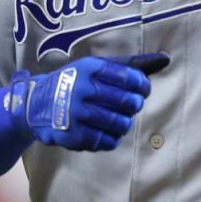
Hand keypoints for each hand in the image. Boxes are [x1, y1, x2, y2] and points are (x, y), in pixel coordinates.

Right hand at [6, 53, 168, 151]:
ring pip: (121, 125)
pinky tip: (101, 131)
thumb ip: (130, 65)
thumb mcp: (97, 67)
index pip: (133, 79)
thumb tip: (165, 59)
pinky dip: (110, 139)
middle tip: (127, 106)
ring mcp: (77, 114)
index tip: (140, 91)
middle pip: (130, 103)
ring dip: (123, 124)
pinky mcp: (73, 135)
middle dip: (133, 106)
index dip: (142, 87)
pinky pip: (106, 142)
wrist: (35, 105)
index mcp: (91, 68)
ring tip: (114, 119)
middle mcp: (83, 89)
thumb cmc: (75, 82)